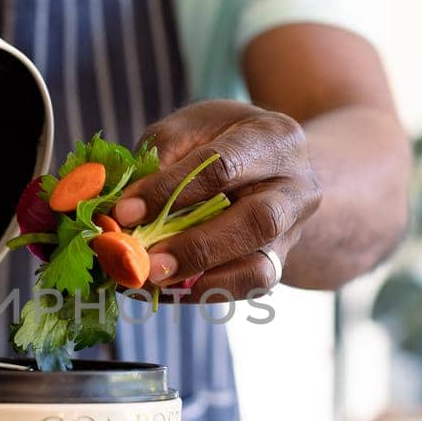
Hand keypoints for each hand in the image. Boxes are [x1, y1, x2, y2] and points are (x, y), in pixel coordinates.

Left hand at [114, 100, 321, 299]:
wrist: (266, 165)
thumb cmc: (220, 140)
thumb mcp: (189, 128)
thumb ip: (161, 156)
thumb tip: (130, 209)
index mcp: (274, 139)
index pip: (223, 166)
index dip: (170, 191)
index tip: (125, 211)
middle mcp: (296, 188)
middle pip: (256, 222)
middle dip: (196, 246)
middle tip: (146, 262)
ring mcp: (293, 232)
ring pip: (260, 267)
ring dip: (201, 279)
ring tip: (153, 281)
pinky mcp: (279, 263)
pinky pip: (247, 288)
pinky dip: (203, 292)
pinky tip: (165, 290)